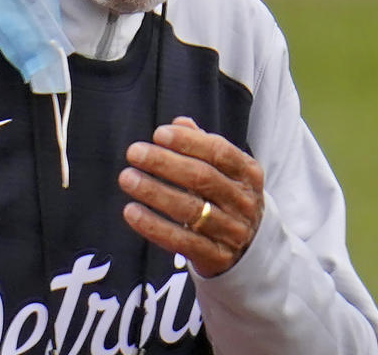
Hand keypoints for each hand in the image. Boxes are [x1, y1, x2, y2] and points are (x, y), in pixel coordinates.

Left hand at [118, 116, 263, 277]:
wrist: (250, 248)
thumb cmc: (226, 196)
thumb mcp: (223, 169)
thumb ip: (201, 143)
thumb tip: (179, 122)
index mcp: (247, 173)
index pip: (219, 152)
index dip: (188, 142)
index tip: (158, 134)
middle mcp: (243, 201)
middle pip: (202, 178)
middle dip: (164, 163)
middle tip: (133, 153)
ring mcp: (232, 231)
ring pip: (190, 209)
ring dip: (154, 192)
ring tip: (127, 178)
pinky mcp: (216, 256)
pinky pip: (181, 241)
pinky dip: (153, 226)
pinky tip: (131, 211)